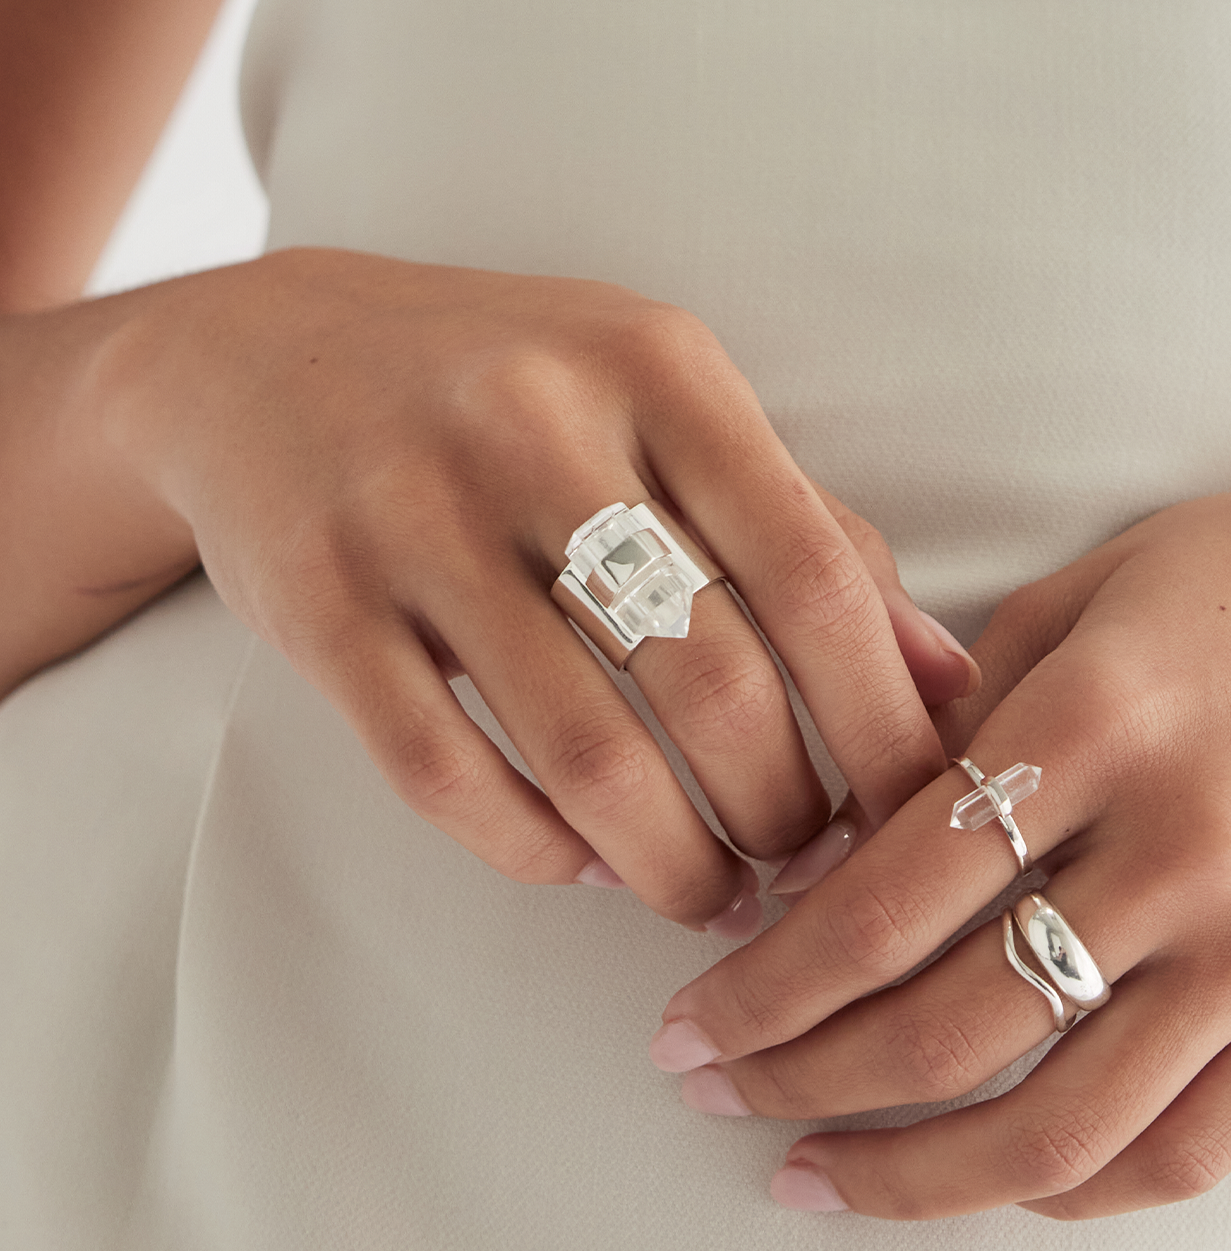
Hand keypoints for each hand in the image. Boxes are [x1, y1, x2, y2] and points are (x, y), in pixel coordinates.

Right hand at [105, 248, 972, 930]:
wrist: (261, 356)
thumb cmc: (513, 389)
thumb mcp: (670, 405)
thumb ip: (812, 527)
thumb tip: (948, 681)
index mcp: (657, 368)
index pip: (816, 575)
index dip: (885, 726)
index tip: (917, 816)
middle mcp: (537, 427)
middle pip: (715, 684)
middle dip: (786, 815)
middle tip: (807, 865)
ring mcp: (414, 515)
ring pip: (588, 756)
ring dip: (674, 863)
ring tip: (712, 893)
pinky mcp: (318, 604)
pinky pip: (449, 778)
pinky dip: (537, 851)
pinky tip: (585, 864)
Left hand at [650, 436, 1230, 1216]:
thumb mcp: (1106, 590)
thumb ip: (974, 704)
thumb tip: (847, 827)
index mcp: (1099, 720)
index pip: (884, 898)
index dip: (766, 980)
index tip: (690, 1021)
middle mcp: (1180, 845)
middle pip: (943, 1028)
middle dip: (797, 1076)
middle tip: (714, 1091)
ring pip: (1057, 1127)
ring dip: (909, 1175)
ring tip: (813, 1175)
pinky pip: (1188, 1148)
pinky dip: (1072, 1190)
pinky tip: (989, 1181)